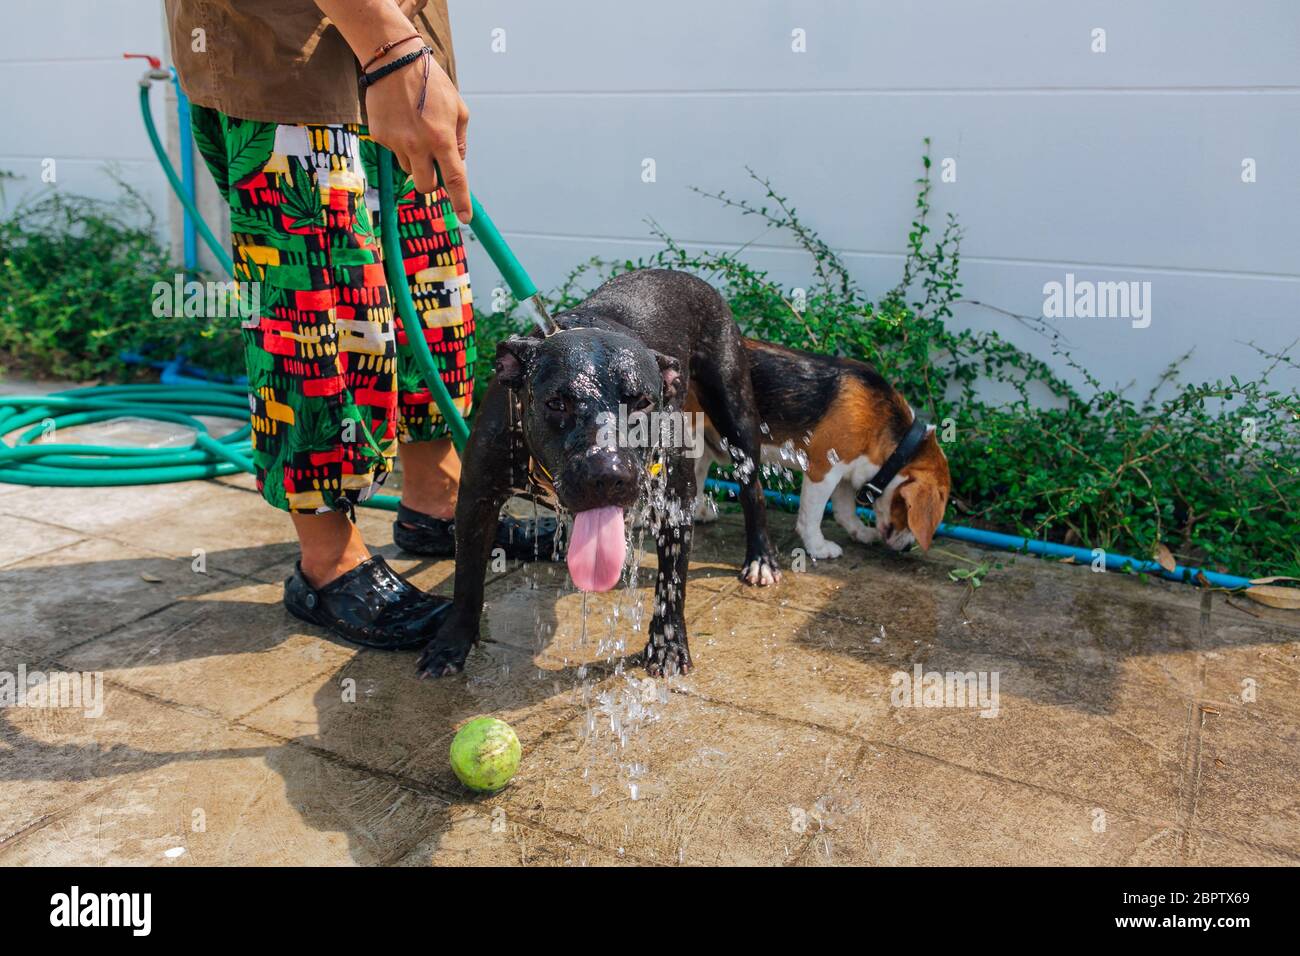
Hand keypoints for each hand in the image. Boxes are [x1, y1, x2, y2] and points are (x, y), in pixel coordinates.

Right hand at [364, 41, 470, 221]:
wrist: (394, 61)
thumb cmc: (432, 84)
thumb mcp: (458, 109)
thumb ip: (459, 141)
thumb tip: (458, 164)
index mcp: (442, 139)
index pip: (454, 179)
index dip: (460, 201)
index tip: (464, 218)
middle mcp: (418, 145)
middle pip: (425, 185)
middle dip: (431, 182)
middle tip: (433, 166)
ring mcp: (396, 142)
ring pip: (408, 168)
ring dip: (415, 158)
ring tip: (415, 129)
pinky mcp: (379, 137)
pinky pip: (394, 151)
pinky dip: (400, 142)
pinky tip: (401, 120)